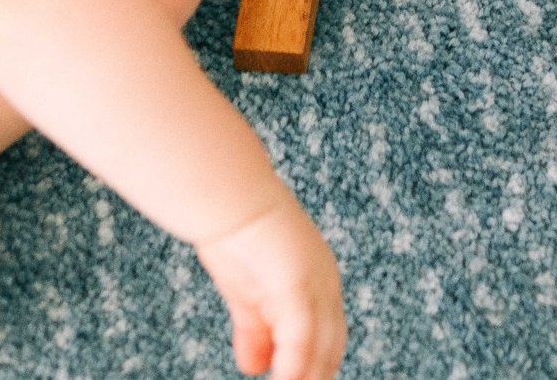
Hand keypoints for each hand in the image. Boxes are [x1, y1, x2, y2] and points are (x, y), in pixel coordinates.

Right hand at [196, 203, 346, 378]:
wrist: (227, 196)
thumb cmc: (235, 236)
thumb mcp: (248, 293)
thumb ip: (256, 330)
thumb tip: (254, 368)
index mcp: (320, 282)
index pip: (329, 339)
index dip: (314, 368)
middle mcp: (326, 284)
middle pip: (330, 349)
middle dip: (314, 377)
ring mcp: (315, 284)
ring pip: (320, 351)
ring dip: (304, 379)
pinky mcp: (296, 286)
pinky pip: (299, 342)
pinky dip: (292, 371)